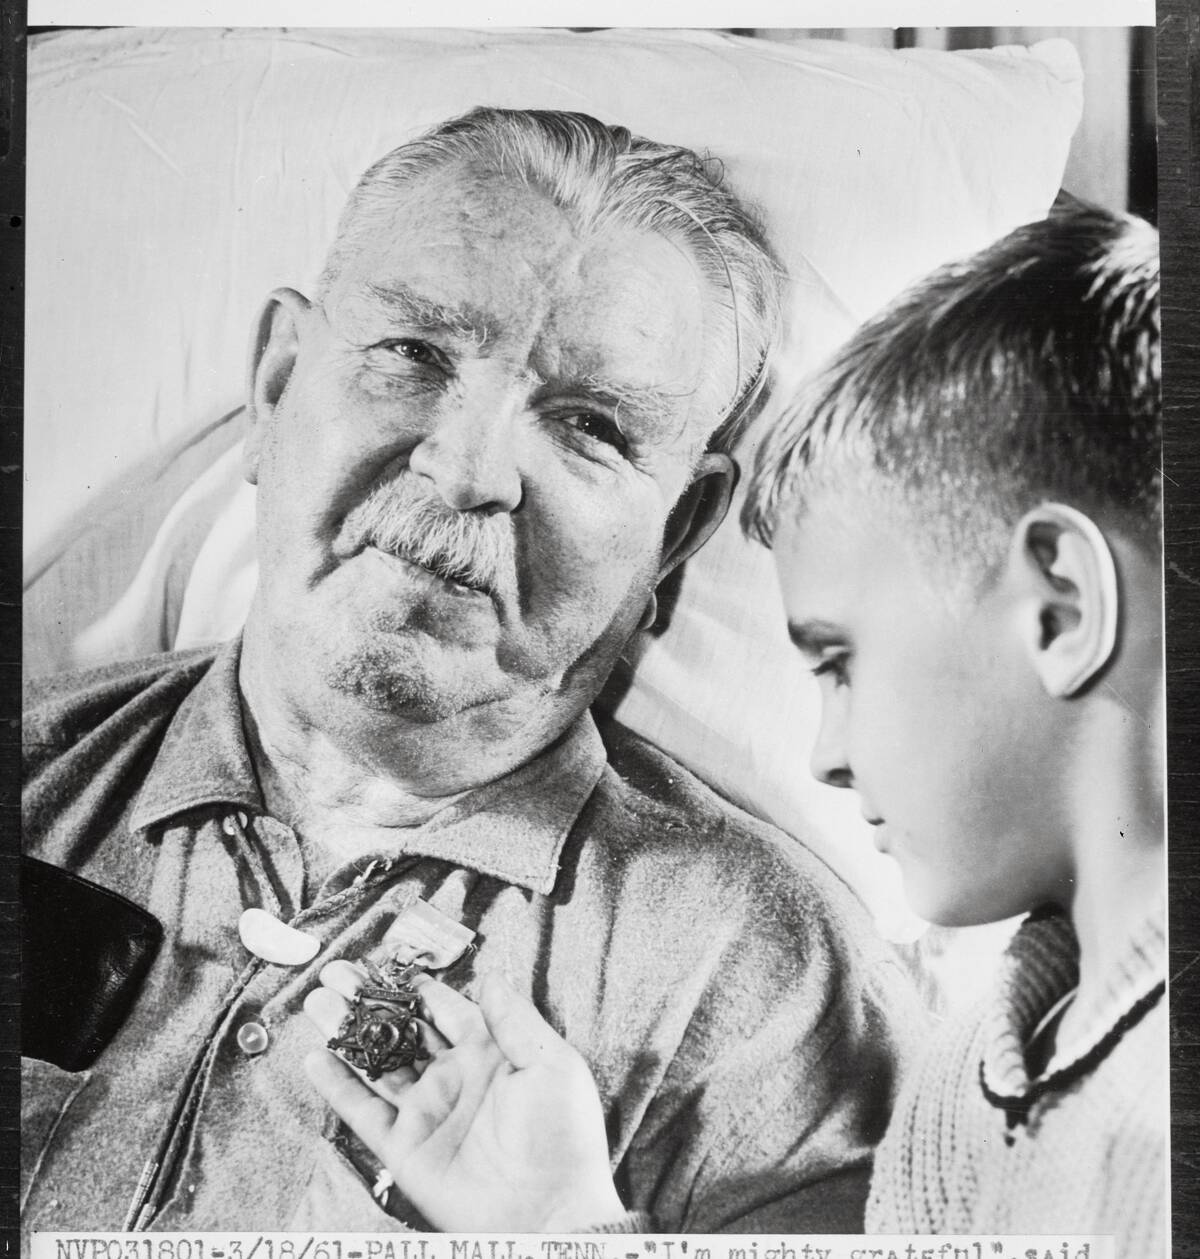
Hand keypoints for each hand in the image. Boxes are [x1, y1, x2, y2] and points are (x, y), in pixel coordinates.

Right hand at [303, 963, 627, 1232]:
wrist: (549, 1212)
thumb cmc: (562, 1137)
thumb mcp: (551, 1065)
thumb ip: (515, 1019)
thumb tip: (490, 975)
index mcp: (489, 1053)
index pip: (446, 1009)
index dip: (417, 985)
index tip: (389, 961)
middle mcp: (452, 1078)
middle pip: (402, 1030)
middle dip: (370, 1000)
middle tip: (338, 972)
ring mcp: (426, 1112)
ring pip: (376, 1063)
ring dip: (346, 1033)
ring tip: (317, 1001)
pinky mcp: (405, 1147)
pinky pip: (363, 1112)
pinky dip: (337, 1087)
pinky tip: (315, 1057)